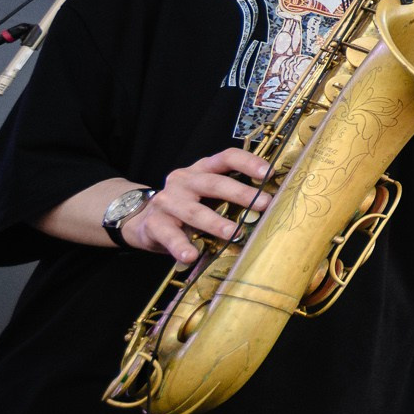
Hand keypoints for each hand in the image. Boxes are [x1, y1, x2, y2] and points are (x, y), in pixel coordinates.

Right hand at [122, 147, 271, 261]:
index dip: (248, 162)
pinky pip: (169, 235)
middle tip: (264, 205)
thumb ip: (231, 195)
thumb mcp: (208, 194)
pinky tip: (192, 255)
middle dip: (241, 193)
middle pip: (214, 183)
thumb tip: (270, 206)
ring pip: (194, 211)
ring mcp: (167, 201)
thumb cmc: (188, 206)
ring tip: (235, 234)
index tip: (270, 173)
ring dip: (216, 223)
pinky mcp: (154, 224)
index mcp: (202, 169)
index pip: (226, 157)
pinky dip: (181, 246)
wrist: (143, 220)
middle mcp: (184, 180)